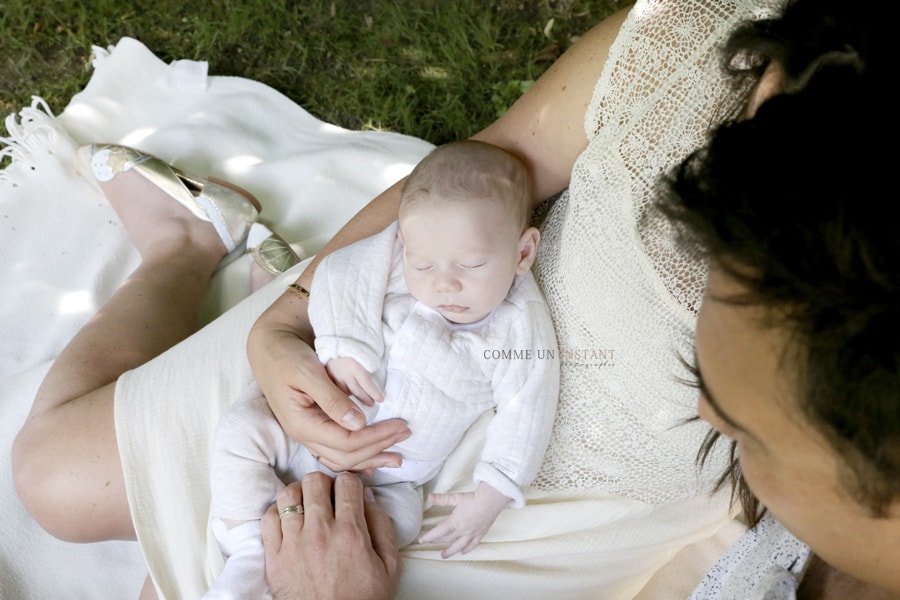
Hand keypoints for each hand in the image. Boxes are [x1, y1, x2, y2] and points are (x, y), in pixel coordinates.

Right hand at [247, 292, 408, 471]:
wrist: (269, 347)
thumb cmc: (286, 355)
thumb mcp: (308, 372)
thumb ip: (332, 398)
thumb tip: (359, 423)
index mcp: (302, 423)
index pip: (346, 442)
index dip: (376, 438)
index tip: (401, 426)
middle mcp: (304, 435)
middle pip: (347, 456)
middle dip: (379, 448)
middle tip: (406, 434)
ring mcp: (307, 434)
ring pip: (342, 459)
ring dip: (371, 458)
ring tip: (397, 458)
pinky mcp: (313, 427)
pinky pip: (336, 452)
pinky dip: (357, 458)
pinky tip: (373, 462)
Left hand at [261, 473, 401, 599]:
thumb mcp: (389, 566)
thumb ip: (382, 527)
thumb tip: (369, 499)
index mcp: (351, 532)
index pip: (347, 482)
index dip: (350, 483)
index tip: (349, 492)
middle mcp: (320, 532)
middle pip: (314, 481)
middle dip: (324, 483)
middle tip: (328, 495)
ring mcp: (293, 544)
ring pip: (288, 495)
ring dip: (299, 493)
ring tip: (306, 503)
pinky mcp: (274, 558)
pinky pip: (268, 518)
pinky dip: (277, 512)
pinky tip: (289, 520)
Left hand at [418, 483, 510, 558]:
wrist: (491, 501)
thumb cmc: (473, 499)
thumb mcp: (455, 498)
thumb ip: (442, 499)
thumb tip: (430, 497)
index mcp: (454, 522)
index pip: (438, 532)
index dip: (429, 537)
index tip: (421, 540)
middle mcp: (462, 530)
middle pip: (447, 538)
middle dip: (438, 541)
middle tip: (431, 543)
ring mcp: (471, 534)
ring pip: (459, 546)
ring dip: (450, 551)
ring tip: (443, 555)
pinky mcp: (480, 534)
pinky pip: (472, 545)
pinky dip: (467, 549)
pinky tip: (462, 552)